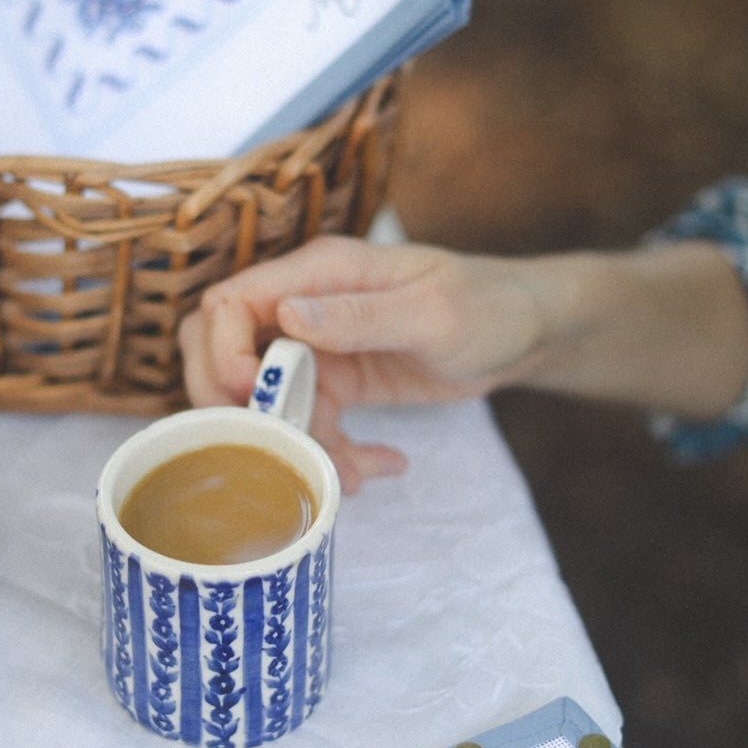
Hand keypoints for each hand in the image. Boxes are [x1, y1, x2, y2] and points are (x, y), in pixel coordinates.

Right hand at [179, 236, 549, 490]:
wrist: (526, 332)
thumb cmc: (488, 305)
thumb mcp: (432, 313)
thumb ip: (359, 314)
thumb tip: (287, 316)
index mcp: (319, 271)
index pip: (229, 304)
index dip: (221, 352)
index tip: (249, 396)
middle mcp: (306, 305)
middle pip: (222, 351)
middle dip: (232, 407)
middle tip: (269, 445)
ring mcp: (318, 347)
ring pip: (265, 401)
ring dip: (298, 445)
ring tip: (352, 476)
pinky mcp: (337, 382)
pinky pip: (308, 423)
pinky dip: (334, 453)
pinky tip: (381, 467)